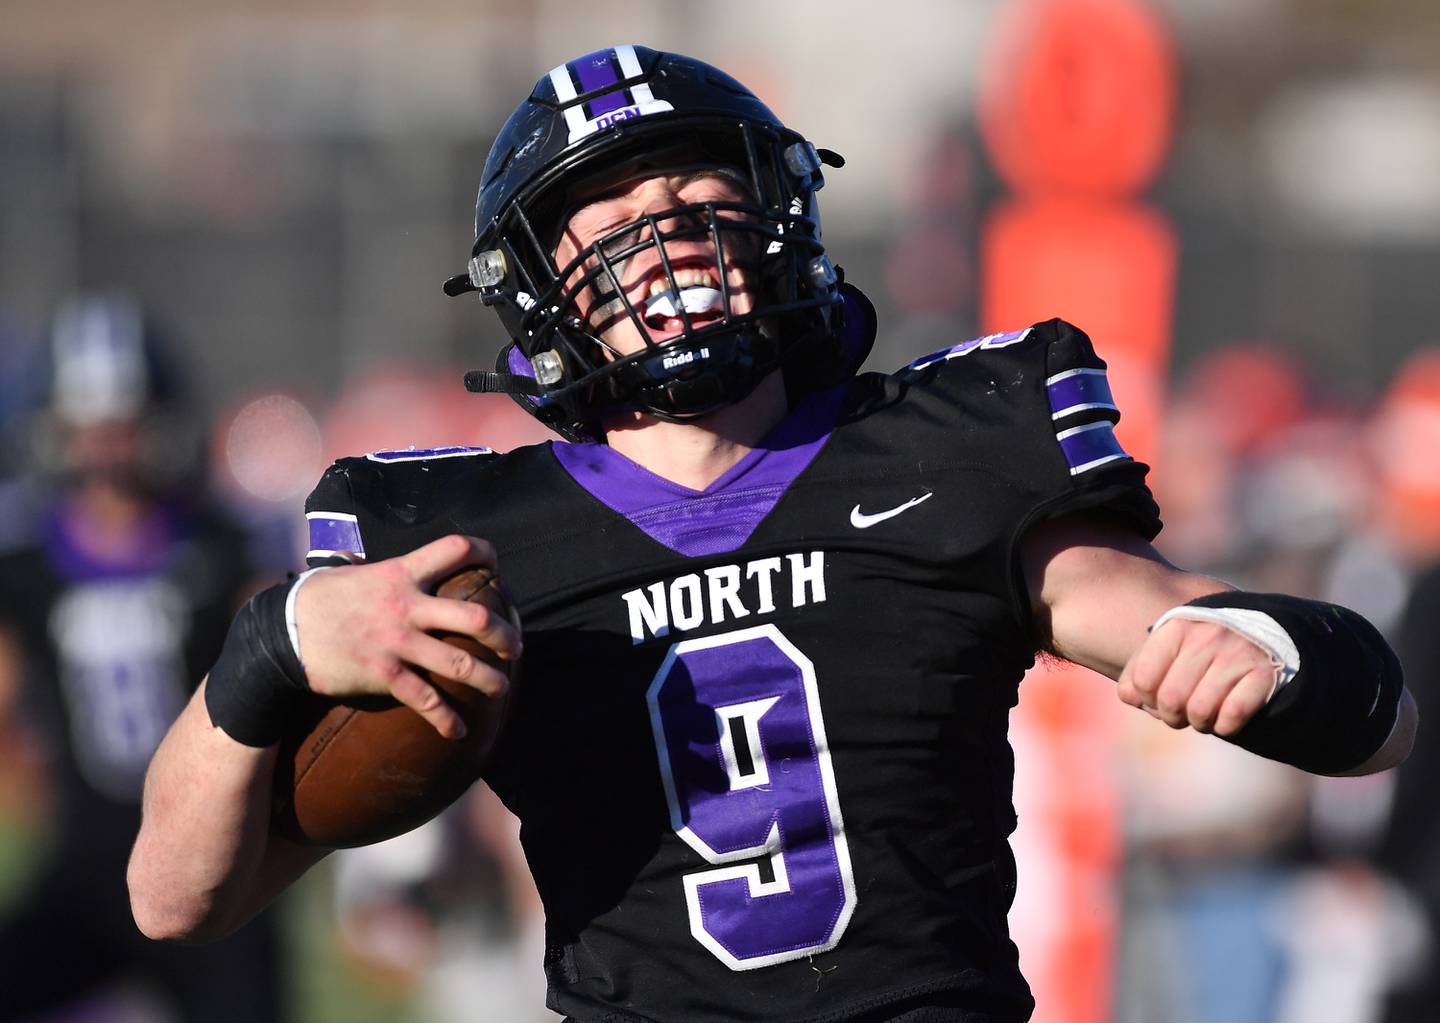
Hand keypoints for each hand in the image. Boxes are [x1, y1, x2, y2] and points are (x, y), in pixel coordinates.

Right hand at [293, 535, 522, 738]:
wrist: (281, 634)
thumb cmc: (317, 601)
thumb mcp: (350, 573)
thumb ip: (377, 570)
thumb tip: (373, 559)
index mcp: (401, 573)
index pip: (453, 549)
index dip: (483, 552)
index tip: (496, 564)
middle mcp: (406, 605)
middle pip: (474, 616)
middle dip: (503, 634)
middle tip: (515, 646)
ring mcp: (397, 642)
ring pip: (459, 662)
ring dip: (488, 679)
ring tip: (501, 688)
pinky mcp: (384, 674)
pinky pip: (425, 699)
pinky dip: (446, 718)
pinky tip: (458, 731)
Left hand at [1116, 618, 1279, 735]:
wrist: (1263, 633)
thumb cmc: (1202, 648)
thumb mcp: (1167, 649)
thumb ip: (1138, 671)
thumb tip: (1130, 697)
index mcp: (1176, 628)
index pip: (1142, 680)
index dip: (1146, 700)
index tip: (1157, 698)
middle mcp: (1207, 636)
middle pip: (1170, 700)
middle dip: (1173, 717)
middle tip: (1182, 714)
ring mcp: (1238, 653)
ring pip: (1200, 711)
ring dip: (1200, 724)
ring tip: (1204, 716)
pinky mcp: (1265, 672)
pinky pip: (1234, 714)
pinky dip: (1226, 727)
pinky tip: (1226, 719)